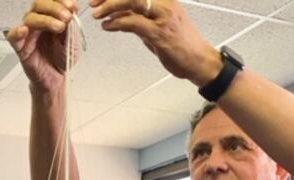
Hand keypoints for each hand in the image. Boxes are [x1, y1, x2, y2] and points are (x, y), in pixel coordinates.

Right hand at [6, 0, 80, 93]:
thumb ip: (71, 27)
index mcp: (51, 17)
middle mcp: (38, 22)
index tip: (73, 6)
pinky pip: (13, 36)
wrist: (56, 78)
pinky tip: (24, 31)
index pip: (52, 1)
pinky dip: (17, 31)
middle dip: (55, 8)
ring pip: (30, 18)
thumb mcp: (72, 41)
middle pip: (39, 4)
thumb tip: (71, 12)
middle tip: (66, 17)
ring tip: (58, 27)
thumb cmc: (62, 59)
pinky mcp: (20, 46)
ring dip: (45, 19)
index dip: (61, 0)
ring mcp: (28, 33)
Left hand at [89, 0, 220, 85]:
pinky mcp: (160, 33)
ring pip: (132, 1)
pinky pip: (134, 22)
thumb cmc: (180, 44)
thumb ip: (139, 18)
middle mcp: (165, 3)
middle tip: (93, 3)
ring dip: (110, 7)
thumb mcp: (157, 25)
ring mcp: (163, 17)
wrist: (199, 61)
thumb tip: (117, 14)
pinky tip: (108, 26)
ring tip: (97, 15)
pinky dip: (117, 23)